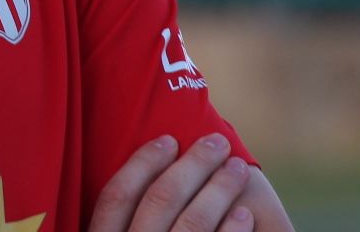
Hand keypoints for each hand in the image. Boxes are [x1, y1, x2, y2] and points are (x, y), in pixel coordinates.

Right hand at [86, 132, 256, 231]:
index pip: (115, 196)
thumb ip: (121, 219)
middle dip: (192, 165)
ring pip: (192, 224)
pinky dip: (231, 231)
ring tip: (237, 169)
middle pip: (160, 202)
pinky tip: (244, 215)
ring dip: (220, 191)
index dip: (142, 163)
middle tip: (217, 142)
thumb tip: (146, 162)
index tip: (168, 138)